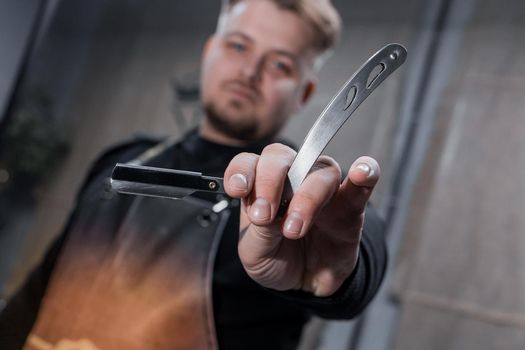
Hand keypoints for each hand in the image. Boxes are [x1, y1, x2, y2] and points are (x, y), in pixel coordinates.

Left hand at [224, 143, 379, 296]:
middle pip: (281, 157)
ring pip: (319, 172)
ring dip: (306, 198)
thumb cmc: (276, 258)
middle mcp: (292, 179)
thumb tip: (268, 214)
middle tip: (265, 215)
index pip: (250, 163)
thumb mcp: (256, 252)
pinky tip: (362, 172)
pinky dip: (365, 172)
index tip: (238, 191)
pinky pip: (362, 182)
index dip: (242, 171)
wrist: (304, 283)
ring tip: (294, 230)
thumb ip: (259, 232)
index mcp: (261, 186)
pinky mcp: (350, 206)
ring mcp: (322, 190)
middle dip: (270, 181)